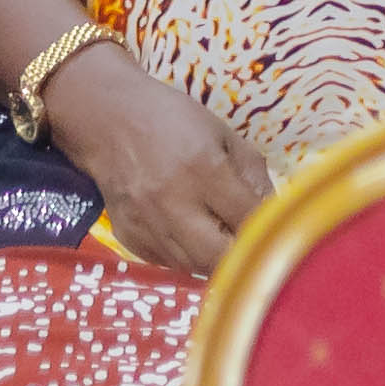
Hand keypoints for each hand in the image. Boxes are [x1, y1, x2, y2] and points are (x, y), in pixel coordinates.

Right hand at [45, 41, 274, 276]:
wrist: (107, 117)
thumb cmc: (172, 119)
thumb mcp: (222, 134)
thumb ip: (252, 174)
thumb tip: (274, 212)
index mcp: (204, 169)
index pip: (248, 218)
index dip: (268, 229)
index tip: (277, 231)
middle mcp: (173, 202)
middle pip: (220, 257)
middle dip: (242, 256)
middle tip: (250, 246)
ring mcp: (147, 224)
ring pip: (193, 267)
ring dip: (214, 260)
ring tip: (221, 240)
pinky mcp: (128, 237)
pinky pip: (167, 263)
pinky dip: (185, 257)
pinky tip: (190, 237)